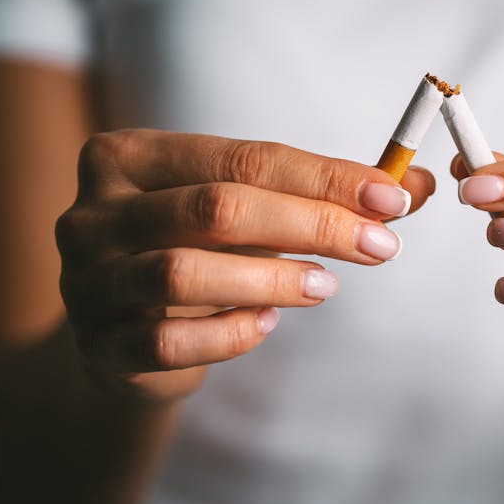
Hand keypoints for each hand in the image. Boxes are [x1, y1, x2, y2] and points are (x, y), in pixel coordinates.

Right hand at [57, 129, 433, 400]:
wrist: (129, 328)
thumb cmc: (201, 251)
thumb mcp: (252, 211)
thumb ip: (324, 195)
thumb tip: (414, 186)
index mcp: (131, 157)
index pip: (244, 158)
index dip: (326, 178)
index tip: (393, 199)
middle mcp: (96, 213)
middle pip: (217, 207)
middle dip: (314, 225)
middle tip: (379, 246)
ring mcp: (88, 281)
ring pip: (185, 274)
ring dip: (273, 279)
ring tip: (326, 287)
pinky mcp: (98, 346)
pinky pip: (169, 343)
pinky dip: (231, 334)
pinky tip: (268, 325)